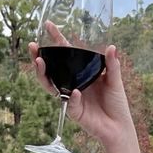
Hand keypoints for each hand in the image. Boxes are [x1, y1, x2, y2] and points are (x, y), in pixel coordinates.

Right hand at [27, 24, 134, 152]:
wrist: (119, 127)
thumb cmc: (116, 103)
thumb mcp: (115, 80)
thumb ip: (112, 65)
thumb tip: (112, 47)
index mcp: (80, 73)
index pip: (65, 54)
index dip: (56, 40)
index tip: (48, 25)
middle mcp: (72, 83)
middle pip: (50, 68)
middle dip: (38, 57)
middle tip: (33, 46)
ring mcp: (70, 97)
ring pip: (50, 85)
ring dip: (43, 75)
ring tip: (39, 62)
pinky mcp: (74, 112)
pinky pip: (69, 103)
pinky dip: (72, 97)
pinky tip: (75, 92)